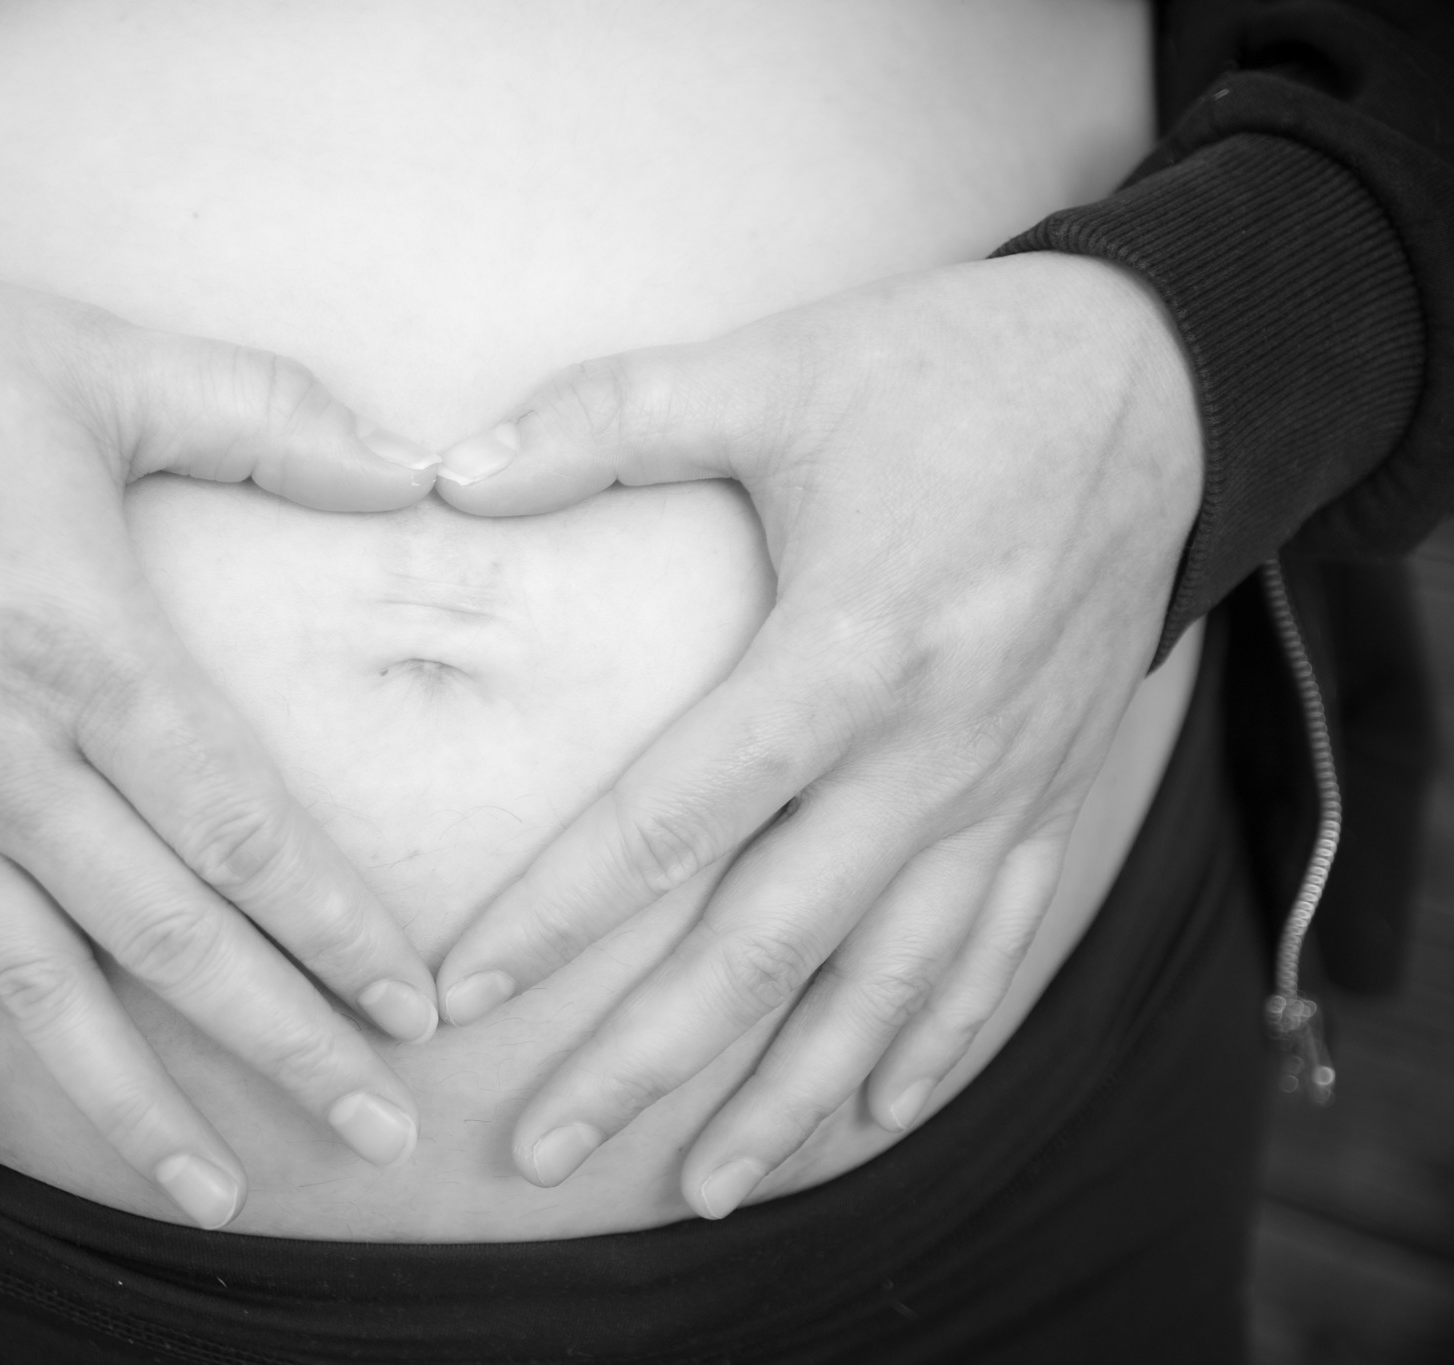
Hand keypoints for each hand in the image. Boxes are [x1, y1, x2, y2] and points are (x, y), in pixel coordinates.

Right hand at [0, 225, 444, 1226]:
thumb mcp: (97, 362)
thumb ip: (268, 419)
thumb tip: (421, 470)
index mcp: (81, 649)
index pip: (238, 826)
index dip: (336, 926)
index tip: (414, 1007)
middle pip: (162, 935)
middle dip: (281, 1041)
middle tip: (376, 1131)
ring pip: (25, 986)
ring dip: (125, 1099)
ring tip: (213, 1189)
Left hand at [431, 253, 1202, 1216]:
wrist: (1151, 386)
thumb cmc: (942, 373)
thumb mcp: (771, 369)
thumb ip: (605, 421)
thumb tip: (444, 473)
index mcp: (846, 651)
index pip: (675, 816)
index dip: (562, 912)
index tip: (466, 992)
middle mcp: (926, 752)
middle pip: (769, 944)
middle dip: (648, 1059)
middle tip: (540, 1149)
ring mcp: (998, 790)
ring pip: (885, 985)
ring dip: (790, 1097)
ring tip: (701, 1188)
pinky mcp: (1049, 798)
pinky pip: (991, 953)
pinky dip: (931, 1045)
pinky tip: (874, 1116)